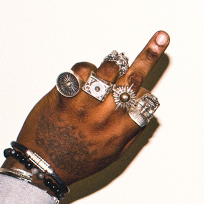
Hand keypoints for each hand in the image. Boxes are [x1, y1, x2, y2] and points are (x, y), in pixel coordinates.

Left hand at [7, 31, 169, 184]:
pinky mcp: (63, 96)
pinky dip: (85, 69)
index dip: (145, 95)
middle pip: (132, 80)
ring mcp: (82, 106)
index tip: (142, 93)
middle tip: (162, 37)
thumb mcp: (113, 155)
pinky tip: (83, 78)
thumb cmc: (78, 162)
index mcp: (119, 133)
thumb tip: (143, 109)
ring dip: (112, 64)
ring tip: (111, 68)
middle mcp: (104, 118)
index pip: (145, 102)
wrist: (42, 166)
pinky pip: (80, 70)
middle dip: (149, 56)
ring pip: (108, 69)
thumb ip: (130, 132)